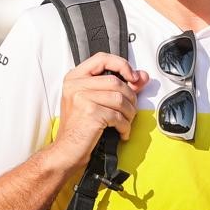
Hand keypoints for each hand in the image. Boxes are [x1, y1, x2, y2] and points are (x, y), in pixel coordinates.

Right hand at [50, 53, 148, 169]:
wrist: (67, 151)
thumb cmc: (80, 127)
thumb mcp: (97, 102)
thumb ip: (119, 86)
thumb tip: (143, 76)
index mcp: (75, 78)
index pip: (102, 59)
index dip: (121, 65)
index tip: (133, 77)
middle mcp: (75, 85)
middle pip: (116, 82)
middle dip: (130, 98)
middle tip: (130, 110)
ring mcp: (81, 97)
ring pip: (119, 98)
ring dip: (129, 113)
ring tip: (125, 122)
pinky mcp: (90, 112)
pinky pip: (118, 116)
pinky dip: (124, 126)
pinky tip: (121, 132)